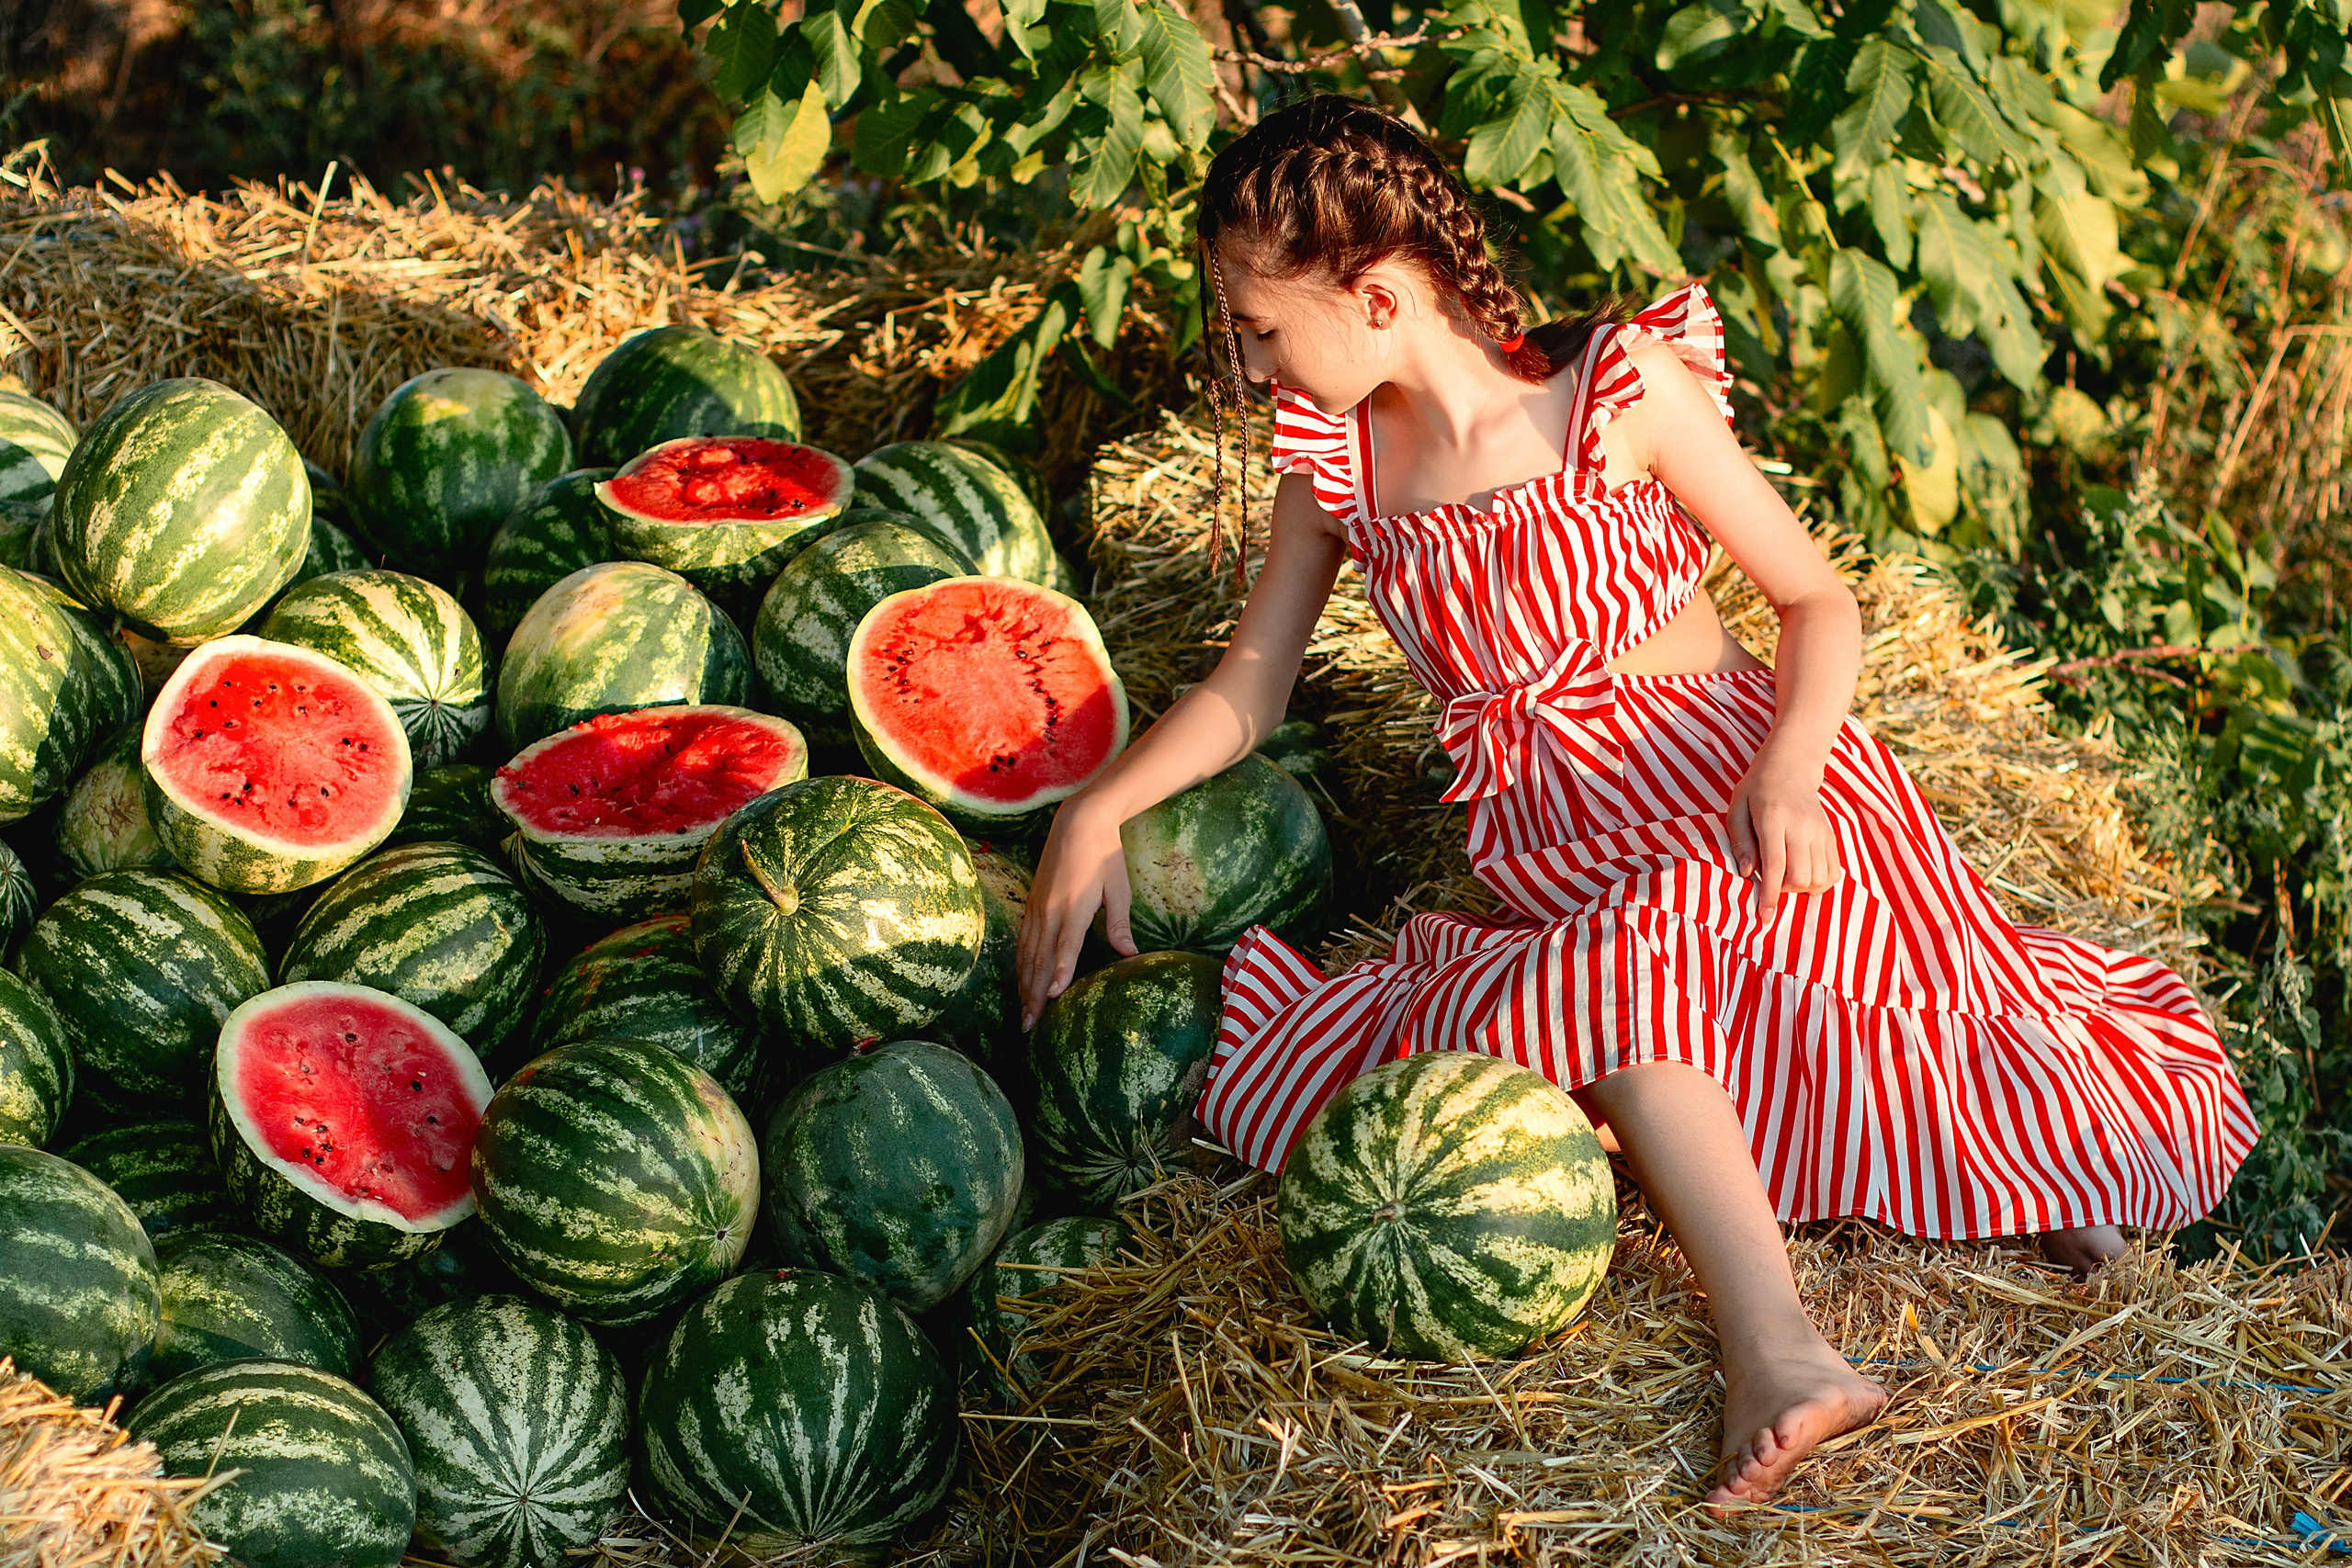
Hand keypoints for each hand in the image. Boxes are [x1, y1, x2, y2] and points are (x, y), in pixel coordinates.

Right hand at [1016, 797, 1135, 1027]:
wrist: (1077, 823)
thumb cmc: (1105, 855)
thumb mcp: (1119, 889)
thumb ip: (1120, 924)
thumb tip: (1130, 955)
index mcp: (1075, 908)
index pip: (1065, 947)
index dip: (1059, 973)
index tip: (1052, 997)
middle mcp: (1050, 911)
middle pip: (1040, 959)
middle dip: (1034, 994)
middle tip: (1029, 1025)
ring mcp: (1037, 908)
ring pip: (1027, 953)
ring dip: (1024, 985)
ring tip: (1023, 1012)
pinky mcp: (1032, 904)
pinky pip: (1023, 941)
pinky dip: (1021, 964)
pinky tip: (1020, 981)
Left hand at [1726, 747, 1840, 907]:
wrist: (1789, 768)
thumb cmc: (1756, 791)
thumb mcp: (1736, 810)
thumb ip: (1740, 842)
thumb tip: (1747, 874)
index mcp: (1774, 818)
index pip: (1776, 865)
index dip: (1770, 895)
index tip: (1764, 916)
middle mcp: (1802, 826)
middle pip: (1800, 876)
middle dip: (1784, 891)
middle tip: (1770, 881)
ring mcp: (1821, 831)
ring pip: (1820, 878)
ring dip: (1801, 888)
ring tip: (1785, 876)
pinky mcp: (1831, 836)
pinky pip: (1833, 872)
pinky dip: (1819, 882)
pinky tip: (1803, 874)